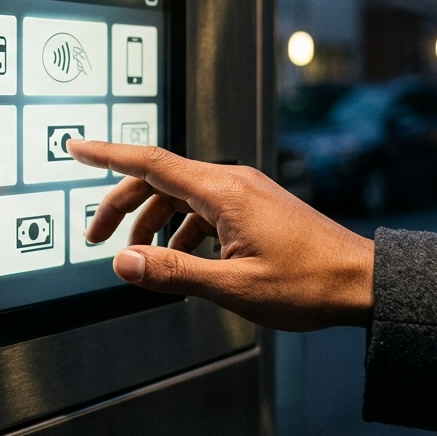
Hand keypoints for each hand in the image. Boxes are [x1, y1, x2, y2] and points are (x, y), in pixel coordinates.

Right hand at [66, 140, 374, 330]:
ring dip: (153, 224)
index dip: (106, 156)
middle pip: (158, 180)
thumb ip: (172, 273)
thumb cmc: (308, 284)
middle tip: (96, 238)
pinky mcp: (254, 207)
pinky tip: (183, 263)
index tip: (74, 148)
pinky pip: (203, 209)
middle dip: (122, 206)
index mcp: (223, 191)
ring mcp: (245, 193)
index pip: (150, 161)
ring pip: (180, 196)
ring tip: (143, 261)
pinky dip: (182, 231)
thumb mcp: (232, 287)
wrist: (361, 283)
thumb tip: (123, 262)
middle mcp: (232, 182)